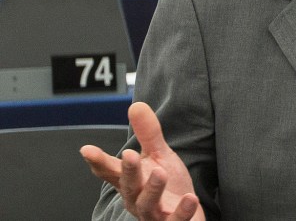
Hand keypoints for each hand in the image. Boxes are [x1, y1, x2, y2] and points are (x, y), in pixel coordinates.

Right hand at [80, 102, 203, 220]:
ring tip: (160, 172)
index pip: (112, 171)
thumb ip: (148, 134)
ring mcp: (154, 214)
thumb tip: (136, 105)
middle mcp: (138, 199)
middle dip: (128, 171)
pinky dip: (182, 211)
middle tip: (129, 154)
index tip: (86, 149)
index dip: (98, 161)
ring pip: (148, 204)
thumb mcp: (159, 157)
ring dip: (152, 189)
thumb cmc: (168, 187)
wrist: (188, 216)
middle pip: (129, 186)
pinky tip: (190, 198)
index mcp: (131, 181)